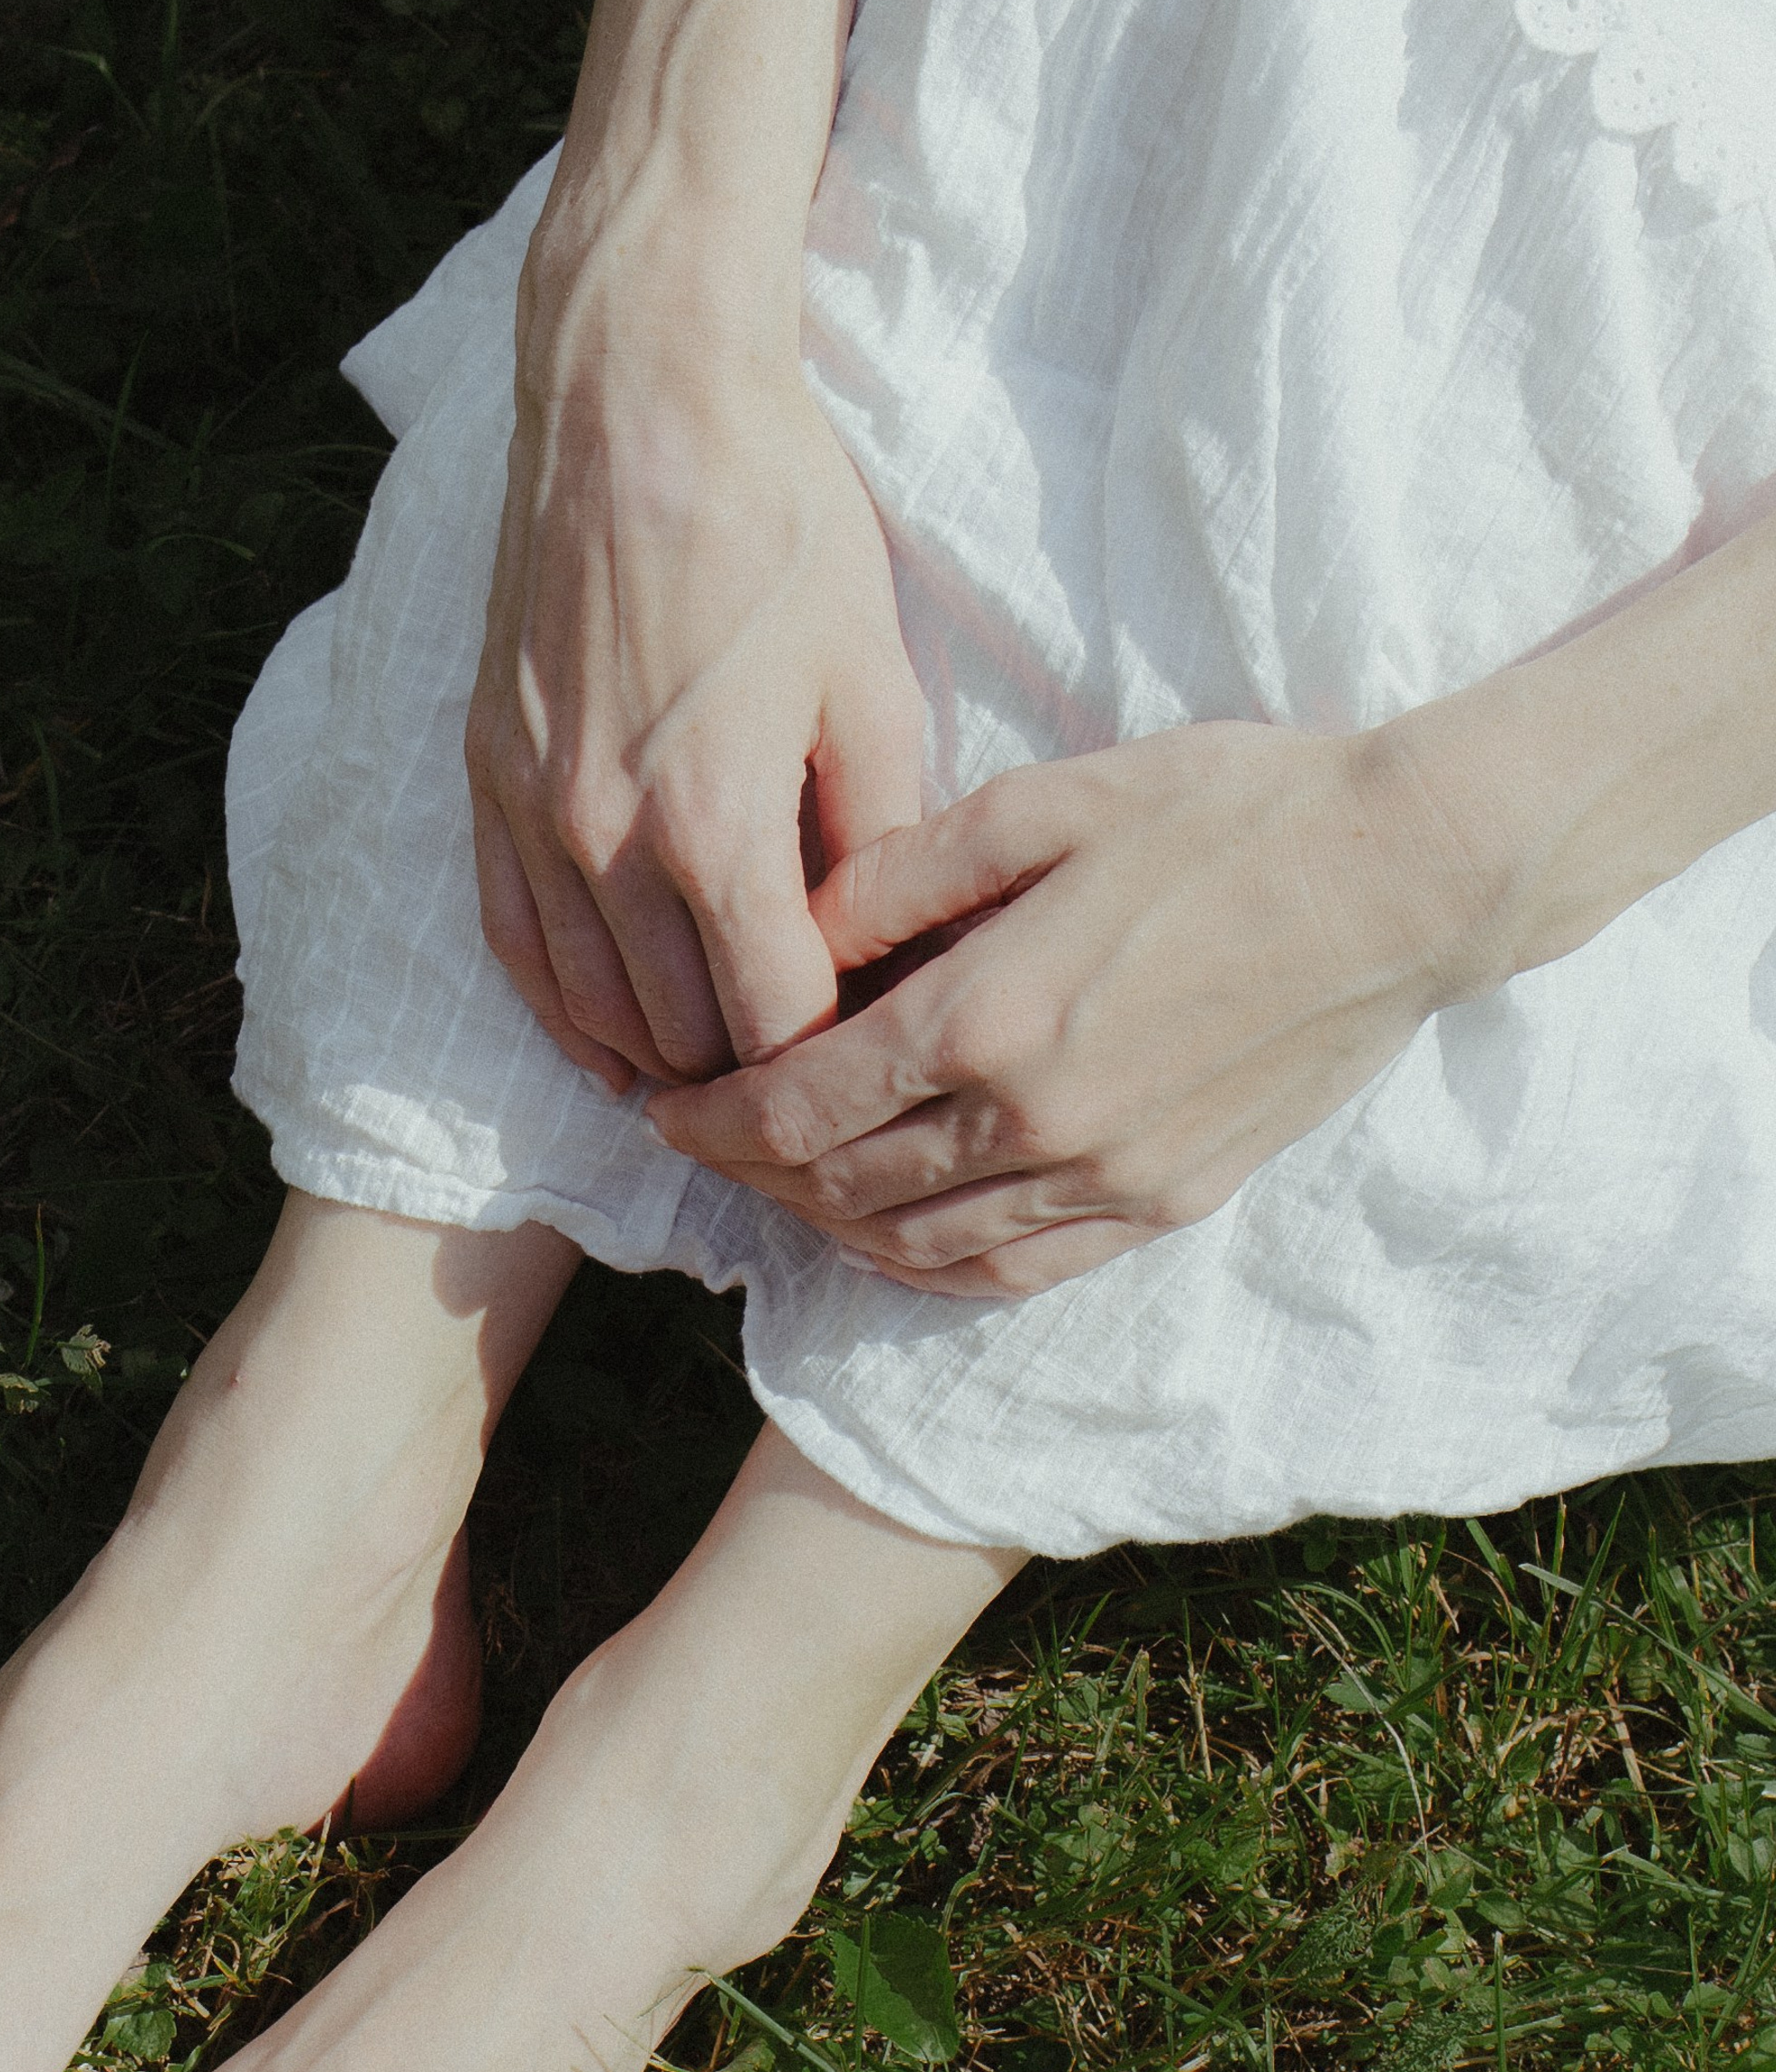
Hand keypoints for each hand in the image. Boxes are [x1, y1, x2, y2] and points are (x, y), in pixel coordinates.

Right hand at [464, 324, 927, 1086]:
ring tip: (729, 1070)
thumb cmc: (777, 524)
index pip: (774, 1024)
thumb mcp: (872, 680)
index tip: (873, 1068)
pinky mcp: (488, 780)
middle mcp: (605, 840)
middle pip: (681, 1039)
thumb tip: (889, 953)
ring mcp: (532, 815)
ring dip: (663, 1057)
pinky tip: (617, 1044)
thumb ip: (878, 836)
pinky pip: (516, 947)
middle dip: (753, 1077)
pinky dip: (569, 1014)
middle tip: (814, 1084)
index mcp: (715, 822)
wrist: (637, 402)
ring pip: (594, 1012)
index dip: (832, 1064)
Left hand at [647, 718, 1493, 1294]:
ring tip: (784, 1182)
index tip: (664, 1106)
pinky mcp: (1163, 1203)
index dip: (710, 1118)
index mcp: (987, 1016)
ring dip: (826, 1225)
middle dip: (750, 1173)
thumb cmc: (1231, 808)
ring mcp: (1105, 1178)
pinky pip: (1010, 1272)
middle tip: (707, 1141)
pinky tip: (892, 1233)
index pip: (795, 1106)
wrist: (1407, 878)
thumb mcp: (1047, 800)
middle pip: (836, 1188)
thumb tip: (790, 934)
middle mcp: (1034, 1121)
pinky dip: (926, 1264)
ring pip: (913, 1246)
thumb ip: (902, 874)